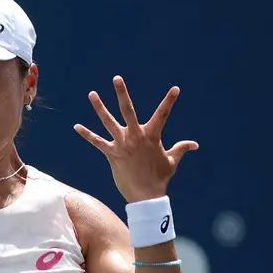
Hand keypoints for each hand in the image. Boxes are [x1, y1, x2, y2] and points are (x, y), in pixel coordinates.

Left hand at [74, 76, 198, 202]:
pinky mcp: (112, 154)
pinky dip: (86, 134)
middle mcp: (136, 136)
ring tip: (92, 94)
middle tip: (116, 78)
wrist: (146, 195)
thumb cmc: (160, 177)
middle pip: (128, 110)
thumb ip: (181, 148)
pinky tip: (76, 126)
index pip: (163, 114)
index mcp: (152, 136)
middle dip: (122, 93)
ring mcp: (122, 144)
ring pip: (108, 122)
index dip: (169, 101)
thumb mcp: (173, 160)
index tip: (175, 89)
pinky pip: (96, 142)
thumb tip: (195, 144)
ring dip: (99, 108)